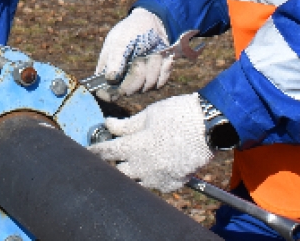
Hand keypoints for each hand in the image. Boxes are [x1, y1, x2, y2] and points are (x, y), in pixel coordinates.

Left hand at [89, 93, 212, 192]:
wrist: (211, 126)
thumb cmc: (179, 115)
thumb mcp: (149, 114)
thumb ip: (127, 125)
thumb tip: (109, 125)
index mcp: (136, 146)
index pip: (107, 152)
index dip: (96, 151)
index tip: (88, 151)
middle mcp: (145, 166)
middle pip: (119, 170)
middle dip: (115, 161)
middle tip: (118, 151)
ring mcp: (159, 178)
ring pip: (136, 180)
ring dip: (132, 171)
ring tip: (138, 157)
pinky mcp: (172, 183)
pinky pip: (154, 185)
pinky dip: (151, 177)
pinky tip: (155, 165)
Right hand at [94, 8, 173, 100]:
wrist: (153, 23)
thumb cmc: (131, 30)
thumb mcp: (120, 40)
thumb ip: (115, 58)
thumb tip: (110, 78)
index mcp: (109, 70)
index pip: (104, 91)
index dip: (108, 94)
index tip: (118, 90)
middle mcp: (123, 79)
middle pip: (129, 91)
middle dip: (137, 74)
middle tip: (140, 59)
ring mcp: (140, 80)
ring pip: (147, 86)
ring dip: (152, 67)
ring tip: (152, 53)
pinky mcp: (155, 79)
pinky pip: (160, 83)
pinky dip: (163, 69)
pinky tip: (163, 58)